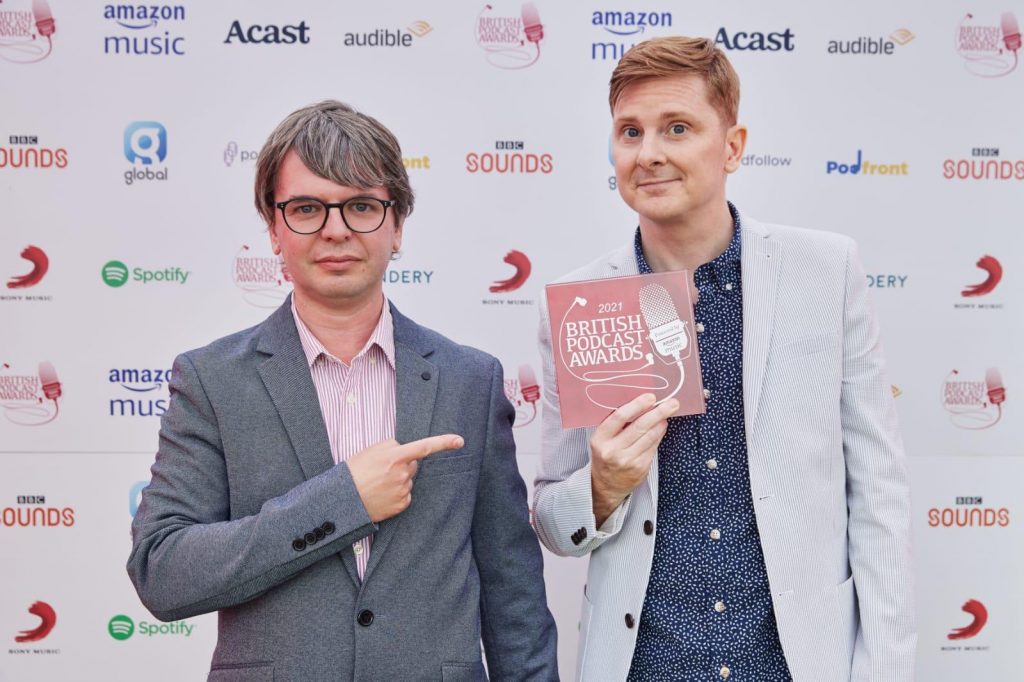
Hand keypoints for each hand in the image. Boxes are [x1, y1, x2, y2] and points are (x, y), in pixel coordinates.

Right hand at [347, 434, 463, 521]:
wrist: (344, 499)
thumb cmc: (355, 471)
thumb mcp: (371, 450)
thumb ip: (392, 447)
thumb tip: (406, 453)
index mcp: (395, 457)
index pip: (425, 447)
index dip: (444, 442)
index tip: (460, 441)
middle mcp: (403, 474)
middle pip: (413, 464)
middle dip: (402, 465)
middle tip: (381, 470)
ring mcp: (403, 490)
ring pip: (408, 480)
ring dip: (397, 480)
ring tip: (377, 484)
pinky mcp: (402, 505)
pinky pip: (406, 494)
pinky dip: (396, 494)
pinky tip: (381, 494)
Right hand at [590, 394, 676, 526]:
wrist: (605, 486)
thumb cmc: (605, 455)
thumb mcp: (602, 439)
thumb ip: (616, 424)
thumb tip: (640, 404)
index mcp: (600, 439)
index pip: (619, 417)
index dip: (637, 405)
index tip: (650, 397)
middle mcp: (613, 451)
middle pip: (639, 426)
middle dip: (658, 412)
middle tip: (672, 403)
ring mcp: (628, 461)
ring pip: (650, 437)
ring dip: (661, 422)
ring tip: (669, 411)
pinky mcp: (640, 468)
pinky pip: (653, 447)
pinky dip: (659, 434)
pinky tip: (661, 426)